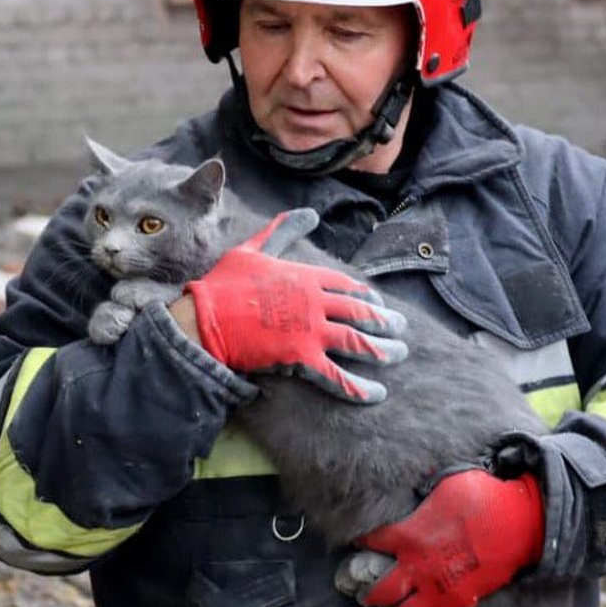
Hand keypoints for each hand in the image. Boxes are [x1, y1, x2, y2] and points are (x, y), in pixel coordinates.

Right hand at [183, 209, 406, 402]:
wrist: (205, 318)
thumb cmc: (224, 284)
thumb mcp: (253, 248)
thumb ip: (283, 230)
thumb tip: (308, 213)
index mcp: (306, 275)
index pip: (347, 285)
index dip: (366, 296)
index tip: (378, 303)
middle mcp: (315, 301)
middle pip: (361, 312)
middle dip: (385, 321)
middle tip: (401, 328)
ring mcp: (311, 330)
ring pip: (358, 341)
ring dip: (383, 350)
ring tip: (398, 355)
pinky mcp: (301, 358)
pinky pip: (337, 376)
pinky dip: (359, 387)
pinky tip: (377, 393)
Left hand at [353, 467, 543, 606]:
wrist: (518, 522)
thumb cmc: (483, 497)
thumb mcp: (446, 482)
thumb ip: (425, 486)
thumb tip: (416, 474)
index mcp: (409, 534)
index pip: (373, 542)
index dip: (362, 542)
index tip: (358, 542)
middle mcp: (416, 565)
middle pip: (380, 589)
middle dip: (368, 592)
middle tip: (363, 592)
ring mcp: (435, 588)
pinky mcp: (457, 604)